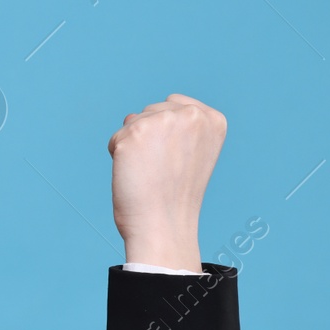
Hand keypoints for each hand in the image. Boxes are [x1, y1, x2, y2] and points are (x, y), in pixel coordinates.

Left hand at [107, 93, 225, 270]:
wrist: (164, 225)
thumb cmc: (176, 196)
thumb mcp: (193, 153)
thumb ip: (179, 128)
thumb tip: (133, 117)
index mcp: (213, 119)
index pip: (174, 104)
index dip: (167, 133)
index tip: (176, 160)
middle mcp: (191, 115)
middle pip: (152, 110)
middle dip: (150, 137)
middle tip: (162, 170)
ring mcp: (163, 121)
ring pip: (132, 122)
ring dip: (133, 146)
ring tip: (150, 172)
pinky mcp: (135, 132)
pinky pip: (116, 139)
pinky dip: (118, 157)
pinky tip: (135, 175)